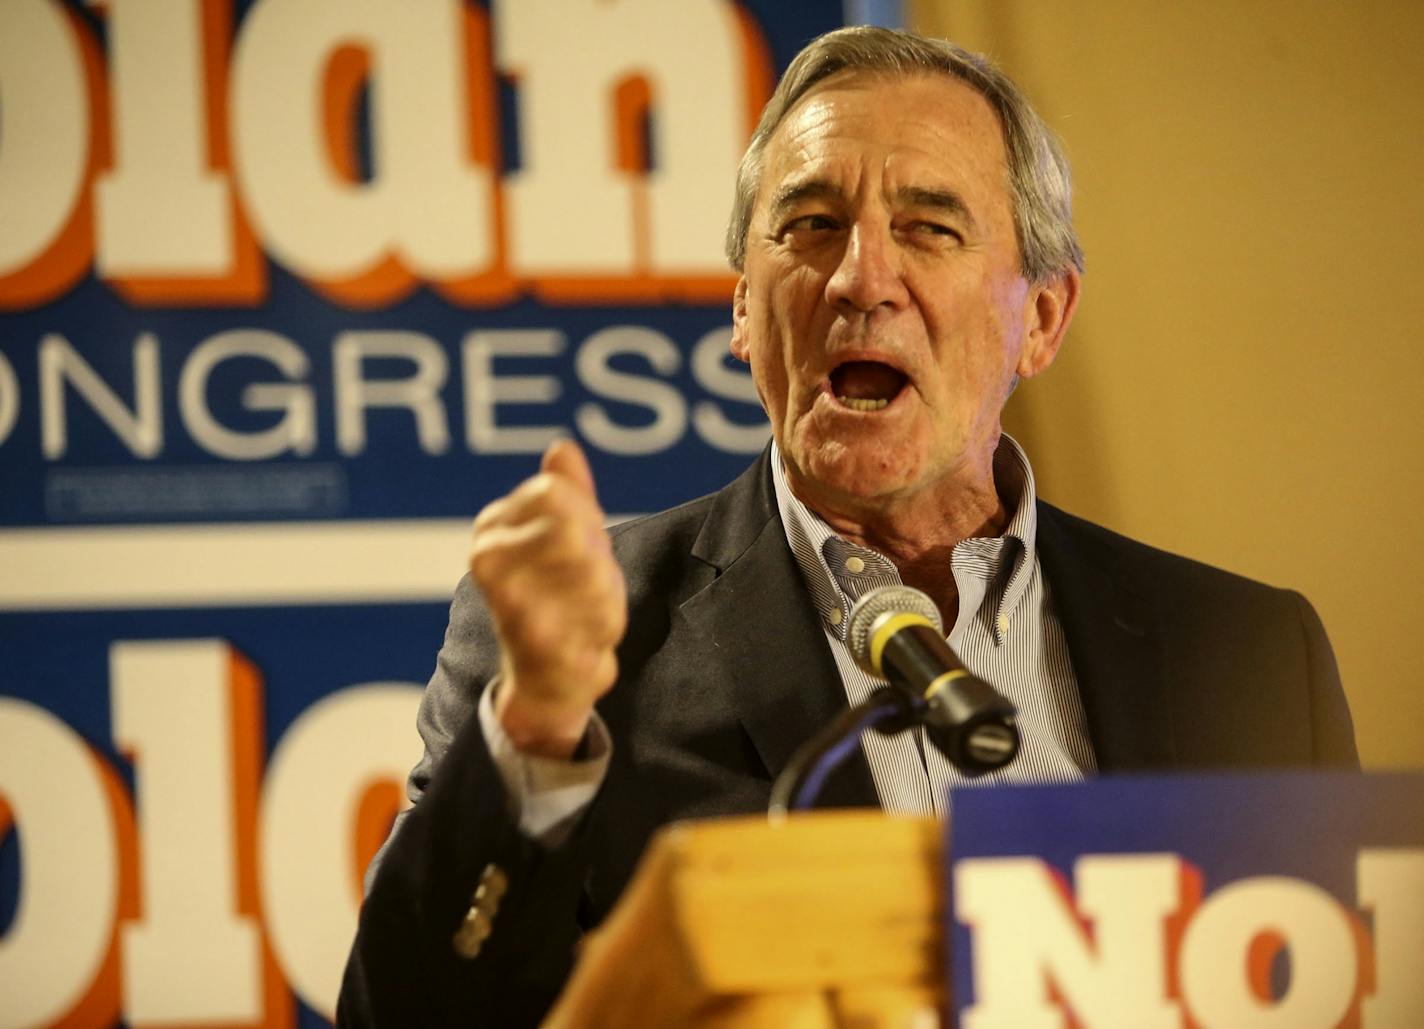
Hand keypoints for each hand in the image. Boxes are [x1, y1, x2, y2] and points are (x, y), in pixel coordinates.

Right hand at [468, 440, 627, 758]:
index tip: (580, 547)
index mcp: (491, 528)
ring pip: (594, 570)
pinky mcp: (539, 642)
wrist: (544, 681)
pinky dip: (606, 627)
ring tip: (588, 611)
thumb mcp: (559, 539)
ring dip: (606, 593)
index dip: (587, 519)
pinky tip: (589, 638)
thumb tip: (562, 448)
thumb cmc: (557, 600)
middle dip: (597, 557)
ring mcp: (511, 600)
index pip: (560, 495)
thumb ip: (564, 492)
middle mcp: (489, 558)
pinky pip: (601, 615)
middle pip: (577, 529)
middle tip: (588, 584)